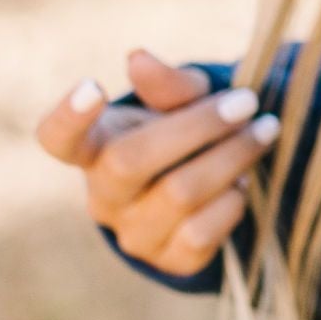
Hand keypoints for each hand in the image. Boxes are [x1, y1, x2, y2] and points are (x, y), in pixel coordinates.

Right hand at [33, 45, 278, 276]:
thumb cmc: (183, 132)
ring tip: (263, 132)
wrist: (211, 188)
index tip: (94, 86)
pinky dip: (233, 201)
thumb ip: (166, 84)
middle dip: (199, 126)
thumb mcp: (179, 101)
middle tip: (248, 102)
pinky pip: (202, 233)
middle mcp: (104, 196)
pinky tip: (244, 182)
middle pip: (131, 160)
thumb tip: (138, 59)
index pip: (57, 138)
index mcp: (94, 148)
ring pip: (178, 194)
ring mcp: (133, 233)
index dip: (68, 117)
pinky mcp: (170, 260)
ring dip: (231, 158)